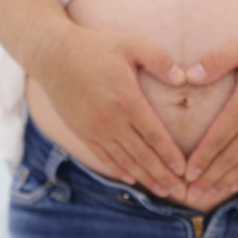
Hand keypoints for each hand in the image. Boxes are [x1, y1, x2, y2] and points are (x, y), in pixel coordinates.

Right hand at [33, 23, 187, 199]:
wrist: (52, 54)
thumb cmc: (93, 46)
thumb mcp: (130, 44)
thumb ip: (159, 60)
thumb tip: (183, 79)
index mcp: (127, 100)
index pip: (154, 135)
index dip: (170, 155)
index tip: (184, 169)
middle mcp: (111, 120)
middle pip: (142, 155)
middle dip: (162, 175)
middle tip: (181, 193)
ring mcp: (94, 128)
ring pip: (124, 160)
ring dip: (144, 178)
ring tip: (162, 190)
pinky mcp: (81, 131)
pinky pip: (103, 156)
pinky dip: (118, 170)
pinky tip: (130, 178)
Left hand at [180, 30, 237, 203]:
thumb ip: (215, 61)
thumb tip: (188, 75)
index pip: (218, 139)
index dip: (201, 159)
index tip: (187, 173)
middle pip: (229, 158)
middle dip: (208, 178)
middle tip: (190, 195)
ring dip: (225, 183)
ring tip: (206, 196)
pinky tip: (235, 186)